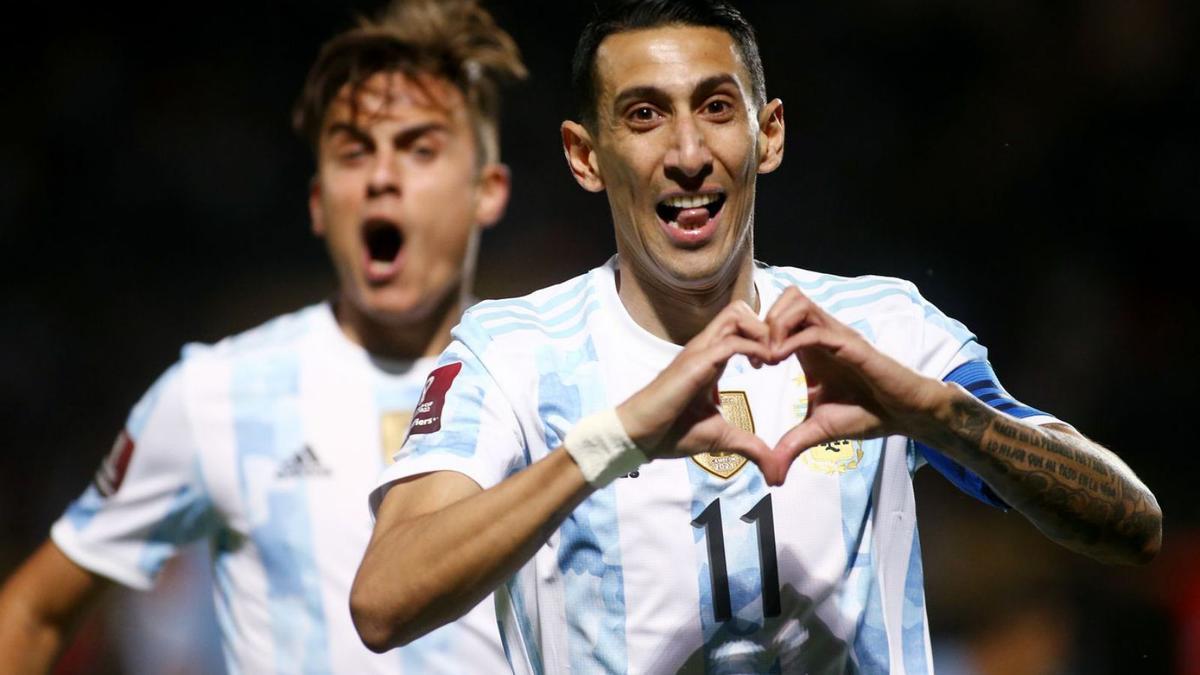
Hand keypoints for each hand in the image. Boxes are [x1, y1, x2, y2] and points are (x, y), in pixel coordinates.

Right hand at [616, 300, 775, 473]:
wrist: (640, 437)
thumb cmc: (673, 433)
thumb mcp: (721, 438)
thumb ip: (749, 446)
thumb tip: (774, 469)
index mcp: (711, 359)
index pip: (739, 327)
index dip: (763, 337)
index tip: (775, 362)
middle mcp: (705, 349)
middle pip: (739, 311)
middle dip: (767, 326)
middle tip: (778, 355)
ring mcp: (698, 352)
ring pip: (735, 315)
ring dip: (762, 332)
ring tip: (772, 358)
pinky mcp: (695, 363)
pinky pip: (731, 342)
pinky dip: (755, 348)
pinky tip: (763, 367)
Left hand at [761, 286, 949, 484]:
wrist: (904, 415)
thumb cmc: (867, 414)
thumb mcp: (818, 429)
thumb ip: (791, 444)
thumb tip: (772, 475)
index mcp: (811, 347)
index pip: (779, 315)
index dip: (758, 333)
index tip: (750, 364)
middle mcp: (822, 334)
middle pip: (786, 297)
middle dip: (763, 321)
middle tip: (756, 356)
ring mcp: (836, 335)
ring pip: (798, 301)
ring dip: (775, 324)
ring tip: (767, 357)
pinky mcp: (851, 344)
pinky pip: (815, 328)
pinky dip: (791, 339)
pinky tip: (779, 362)